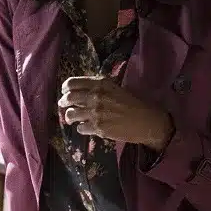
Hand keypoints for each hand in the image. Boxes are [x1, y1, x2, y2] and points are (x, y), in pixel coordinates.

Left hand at [58, 76, 174, 149]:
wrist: (147, 121)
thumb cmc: (133, 104)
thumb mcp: (115, 88)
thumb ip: (99, 87)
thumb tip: (81, 90)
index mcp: (100, 84)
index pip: (72, 83)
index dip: (65, 88)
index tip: (64, 91)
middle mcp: (96, 96)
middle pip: (68, 98)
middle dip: (63, 102)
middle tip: (63, 105)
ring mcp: (96, 113)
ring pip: (70, 114)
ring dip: (69, 117)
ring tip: (72, 119)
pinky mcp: (98, 128)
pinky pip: (80, 128)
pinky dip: (81, 128)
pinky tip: (86, 127)